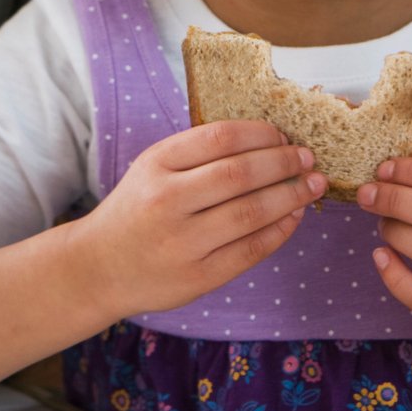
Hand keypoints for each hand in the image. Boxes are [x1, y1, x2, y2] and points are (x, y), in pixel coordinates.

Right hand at [74, 121, 324, 319]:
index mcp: (156, 165)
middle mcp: (167, 200)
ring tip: (311, 185)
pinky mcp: (198, 276)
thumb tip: (269, 142)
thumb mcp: (152, 169)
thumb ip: (198, 155)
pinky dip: (280, 231)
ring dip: (291, 196)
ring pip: (252, 212)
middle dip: (284, 162)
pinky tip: (293, 217)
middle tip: (308, 158)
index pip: (220, 138)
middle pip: (240, 174)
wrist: (100, 266)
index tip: (284, 135)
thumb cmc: (137, 209)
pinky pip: (251, 250)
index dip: (261, 134)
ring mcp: (183, 242)